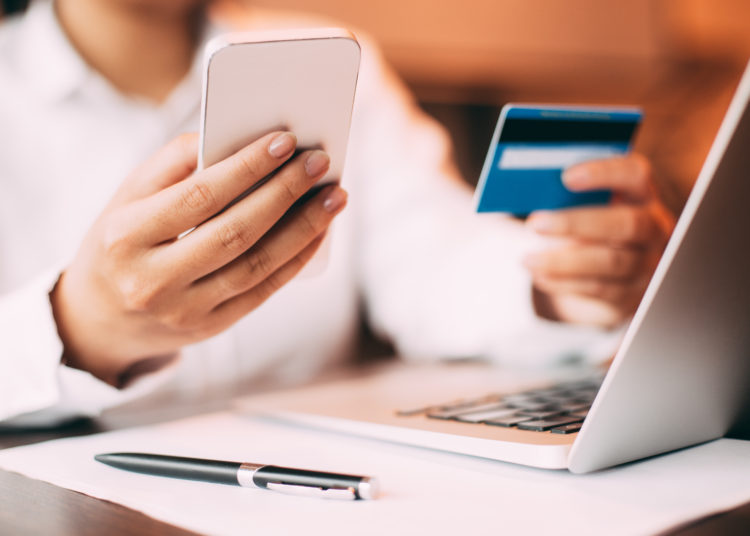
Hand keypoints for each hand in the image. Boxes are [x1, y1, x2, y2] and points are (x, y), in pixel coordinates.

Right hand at [50, 131, 346, 384]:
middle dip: (285, 193)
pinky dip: (297, 258)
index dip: (247, 168)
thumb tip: (234, 138)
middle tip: (320, 162)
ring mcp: (184, 310)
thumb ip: (172, 164)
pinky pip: (264, 290)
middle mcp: (154, 280)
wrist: (100, 320)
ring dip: (304, 228)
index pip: (199, 197)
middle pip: (235, 232)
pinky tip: (319, 231)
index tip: (286, 140)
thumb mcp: (126, 199)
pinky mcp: (211, 327)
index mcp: (126, 236)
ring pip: (258, 265)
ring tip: (334, 196)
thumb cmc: (120, 243)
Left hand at [524, 154, 674, 327]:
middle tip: (535, 224)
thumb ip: (568, 197)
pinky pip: (600, 289)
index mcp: (641, 195)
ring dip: (563, 261)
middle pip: (626, 223)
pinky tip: (540, 276)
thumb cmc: (591, 226)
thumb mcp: (586, 207)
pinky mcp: (633, 294)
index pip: (634, 174)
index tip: (566, 177)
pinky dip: (565, 283)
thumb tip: (531, 194)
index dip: (604, 173)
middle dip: (576, 223)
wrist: (613, 274)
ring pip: (611, 262)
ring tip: (527, 259)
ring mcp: (648, 263)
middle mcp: (653, 227)